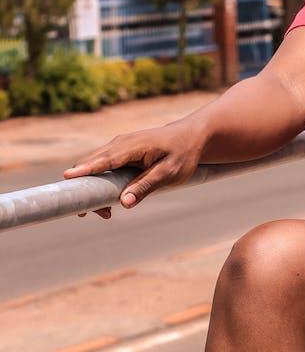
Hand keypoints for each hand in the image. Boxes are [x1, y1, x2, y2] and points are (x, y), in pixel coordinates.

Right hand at [62, 119, 207, 217]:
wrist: (190, 137)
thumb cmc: (183, 155)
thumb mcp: (170, 173)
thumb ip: (146, 186)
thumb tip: (124, 203)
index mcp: (134, 146)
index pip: (106, 159)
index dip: (86, 170)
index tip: (68, 178)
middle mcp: (121, 143)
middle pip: (93, 164)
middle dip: (87, 188)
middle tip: (95, 214)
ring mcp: (118, 146)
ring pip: (94, 166)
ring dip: (93, 188)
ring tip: (105, 213)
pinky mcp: (119, 152)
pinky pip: (102, 166)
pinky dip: (100, 182)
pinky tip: (109, 201)